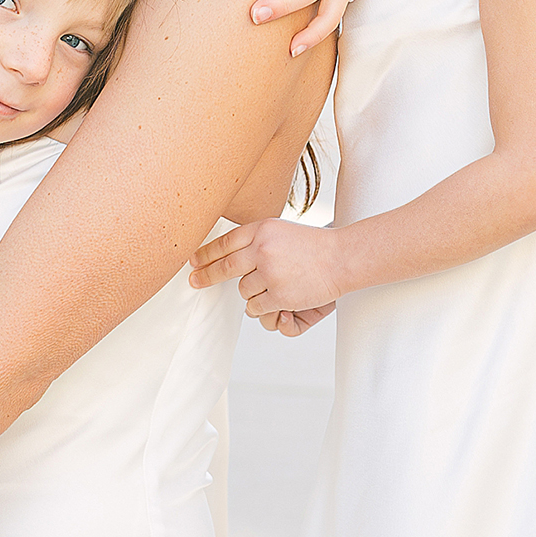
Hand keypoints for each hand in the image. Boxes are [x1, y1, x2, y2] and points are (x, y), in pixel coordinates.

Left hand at [191, 216, 344, 326]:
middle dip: (206, 276)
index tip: (192, 261)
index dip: (206, 254)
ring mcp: (270, 272)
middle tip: (194, 281)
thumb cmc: (315, 246)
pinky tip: (277, 299)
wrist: (342, 259)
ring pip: (243, 291)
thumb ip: (256, 240)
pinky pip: (256, 307)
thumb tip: (228, 253)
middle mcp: (262, 249)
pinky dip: (262, 307)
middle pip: (225, 267)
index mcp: (262, 229)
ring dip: (252, 293)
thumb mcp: (281, 231)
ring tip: (273, 286)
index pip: (226, 243)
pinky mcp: (279, 294)